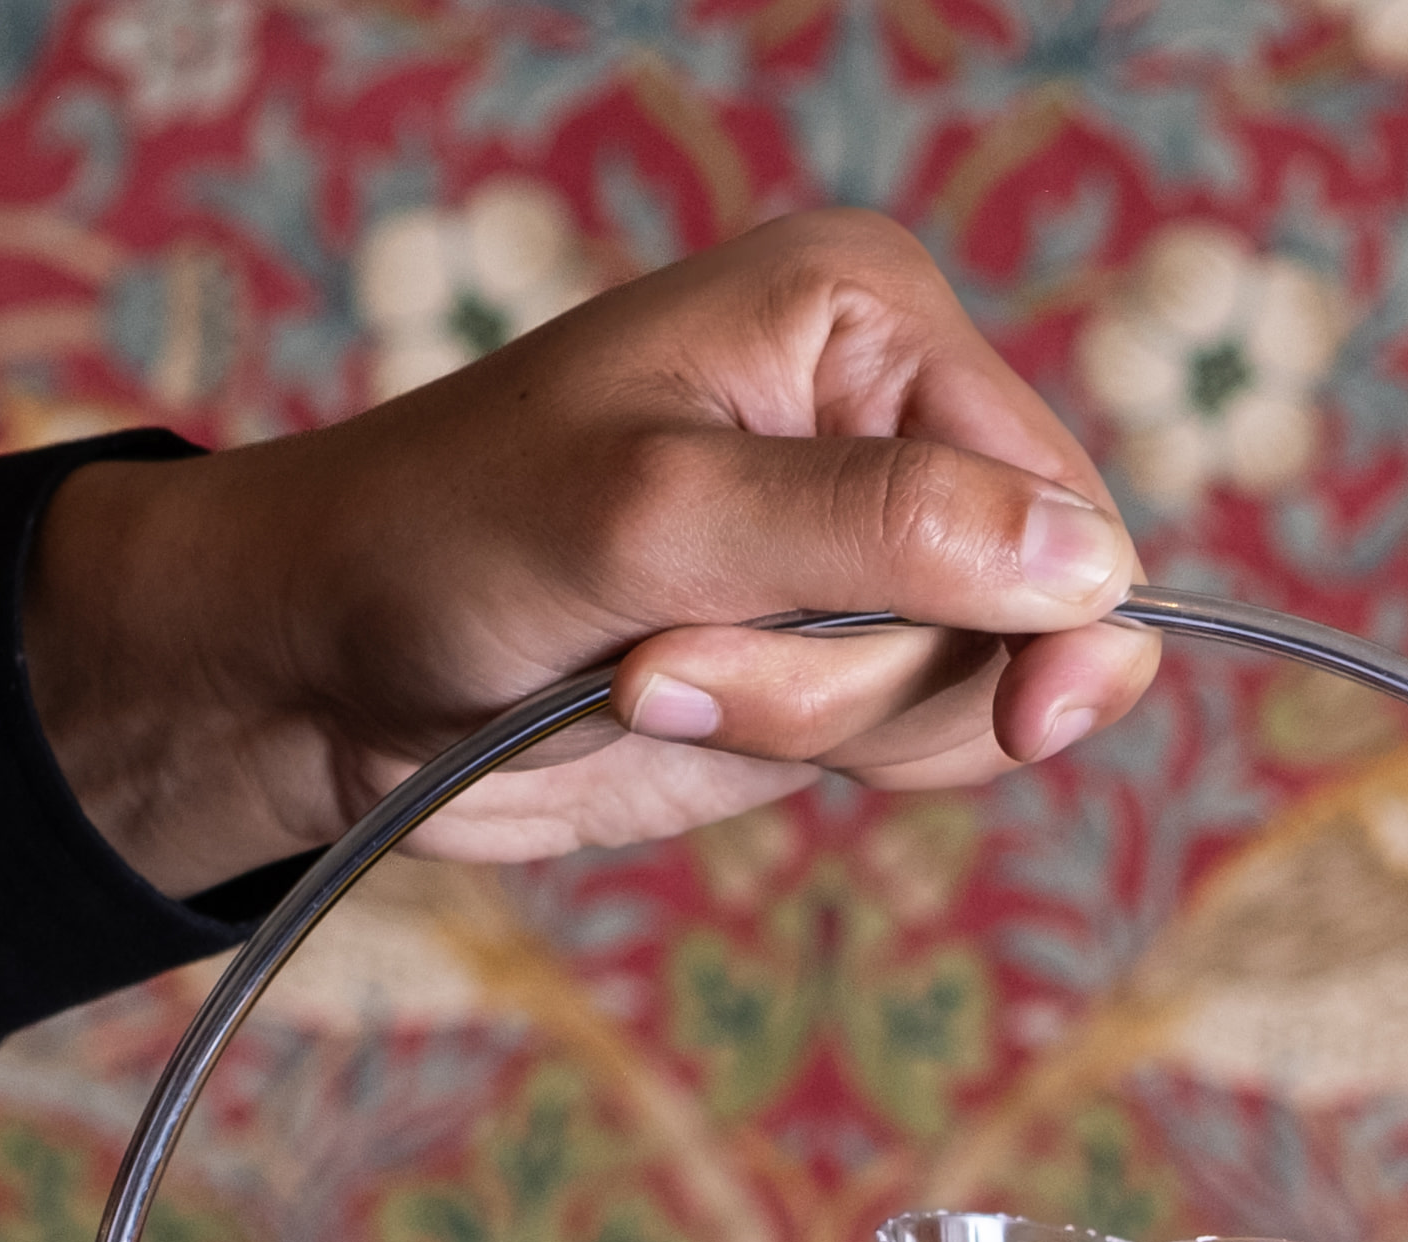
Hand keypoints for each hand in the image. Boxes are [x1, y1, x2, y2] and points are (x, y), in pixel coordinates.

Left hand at [23, 209, 1162, 887]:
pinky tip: (674, 709)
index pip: (1061, 496)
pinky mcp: (820, 652)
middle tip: (680, 664)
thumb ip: (876, 535)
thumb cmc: (447, 542)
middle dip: (869, 680)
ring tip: (649, 676)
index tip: (1005, 717)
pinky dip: (806, 754)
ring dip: (814, 725)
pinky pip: (910, 741)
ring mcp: (856, 547)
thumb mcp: (654, 519)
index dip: (1043, 624)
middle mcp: (880, 419)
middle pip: (1030, 611)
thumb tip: (1087, 565)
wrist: (320, 662)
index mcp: (868, 319)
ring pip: (969, 694)